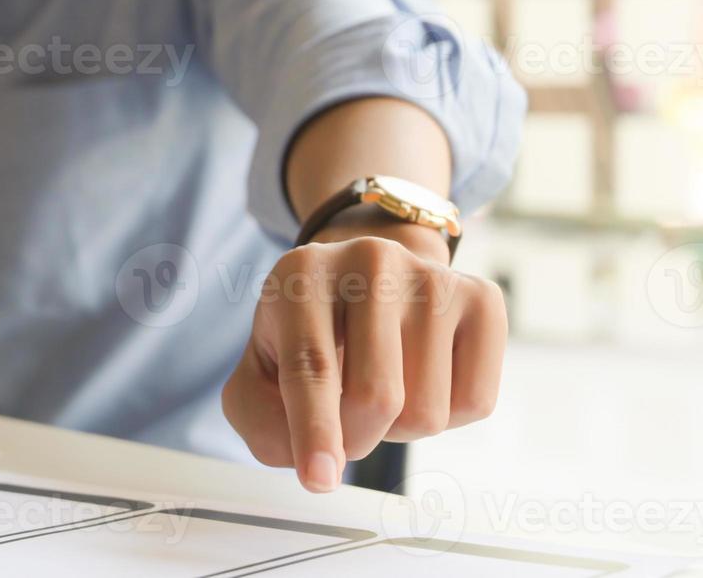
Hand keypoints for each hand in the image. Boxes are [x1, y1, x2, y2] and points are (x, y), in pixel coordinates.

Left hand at [220, 229, 506, 492]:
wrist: (363, 279)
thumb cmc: (307, 333)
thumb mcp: (261, 368)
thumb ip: (262, 419)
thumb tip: (316, 462)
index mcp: (301, 276)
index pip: (311, 365)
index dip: (315, 430)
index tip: (319, 479)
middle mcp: (369, 263)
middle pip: (376, 396)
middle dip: (355, 439)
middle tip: (342, 426)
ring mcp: (431, 276)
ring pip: (427, 410)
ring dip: (397, 428)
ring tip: (379, 385)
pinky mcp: (482, 297)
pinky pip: (474, 401)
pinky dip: (444, 417)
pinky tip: (420, 378)